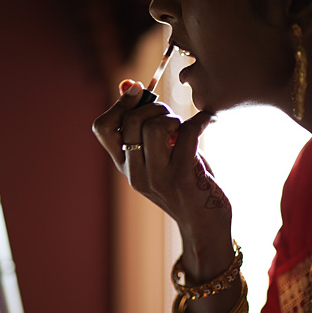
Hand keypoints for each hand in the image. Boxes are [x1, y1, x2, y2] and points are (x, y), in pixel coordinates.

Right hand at [92, 80, 232, 279]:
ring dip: (174, 117)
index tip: (138, 93)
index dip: (119, 104)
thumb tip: (128, 84)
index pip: (102, 127)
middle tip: (170, 116)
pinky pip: (188, 134)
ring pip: (154, 128)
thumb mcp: (159, 156)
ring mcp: (157, 177)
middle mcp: (135, 173)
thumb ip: (144, 125)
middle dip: (155, 107)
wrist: (205, 228)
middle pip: (131, 122)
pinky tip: (210, 121)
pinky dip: (202, 120)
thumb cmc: (184, 185)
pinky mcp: (183, 179)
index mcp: (124, 166)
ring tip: (184, 126)